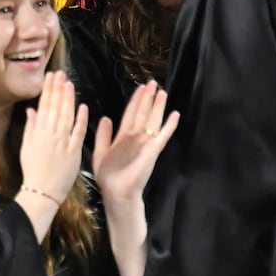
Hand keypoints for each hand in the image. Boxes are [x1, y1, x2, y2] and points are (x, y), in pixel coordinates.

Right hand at [18, 70, 88, 203]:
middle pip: (55, 107)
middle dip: (58, 89)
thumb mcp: (25, 147)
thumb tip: (31, 110)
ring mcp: (63, 142)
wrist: (42, 191)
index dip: (48, 90)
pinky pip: (79, 132)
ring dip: (68, 99)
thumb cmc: (32, 170)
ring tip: (69, 83)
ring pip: (66, 116)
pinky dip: (82, 119)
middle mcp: (50, 134)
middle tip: (61, 73)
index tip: (50, 76)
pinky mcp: (74, 151)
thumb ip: (30, 127)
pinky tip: (84, 107)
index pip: (44, 106)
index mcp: (38, 132)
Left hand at [92, 82, 179, 207]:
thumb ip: (103, 135)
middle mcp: (135, 137)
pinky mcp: (152, 151)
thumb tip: (105, 117)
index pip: (131, 113)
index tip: (140, 87)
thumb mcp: (100, 152)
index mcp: (123, 136)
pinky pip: (162, 135)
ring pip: (153, 120)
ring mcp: (145, 143)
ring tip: (162, 92)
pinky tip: (175, 115)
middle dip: (147, 98)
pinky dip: (169, 125)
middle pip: (143, 113)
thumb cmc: (108, 176)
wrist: (116, 192)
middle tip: (153, 83)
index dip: (136, 100)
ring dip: (158, 106)